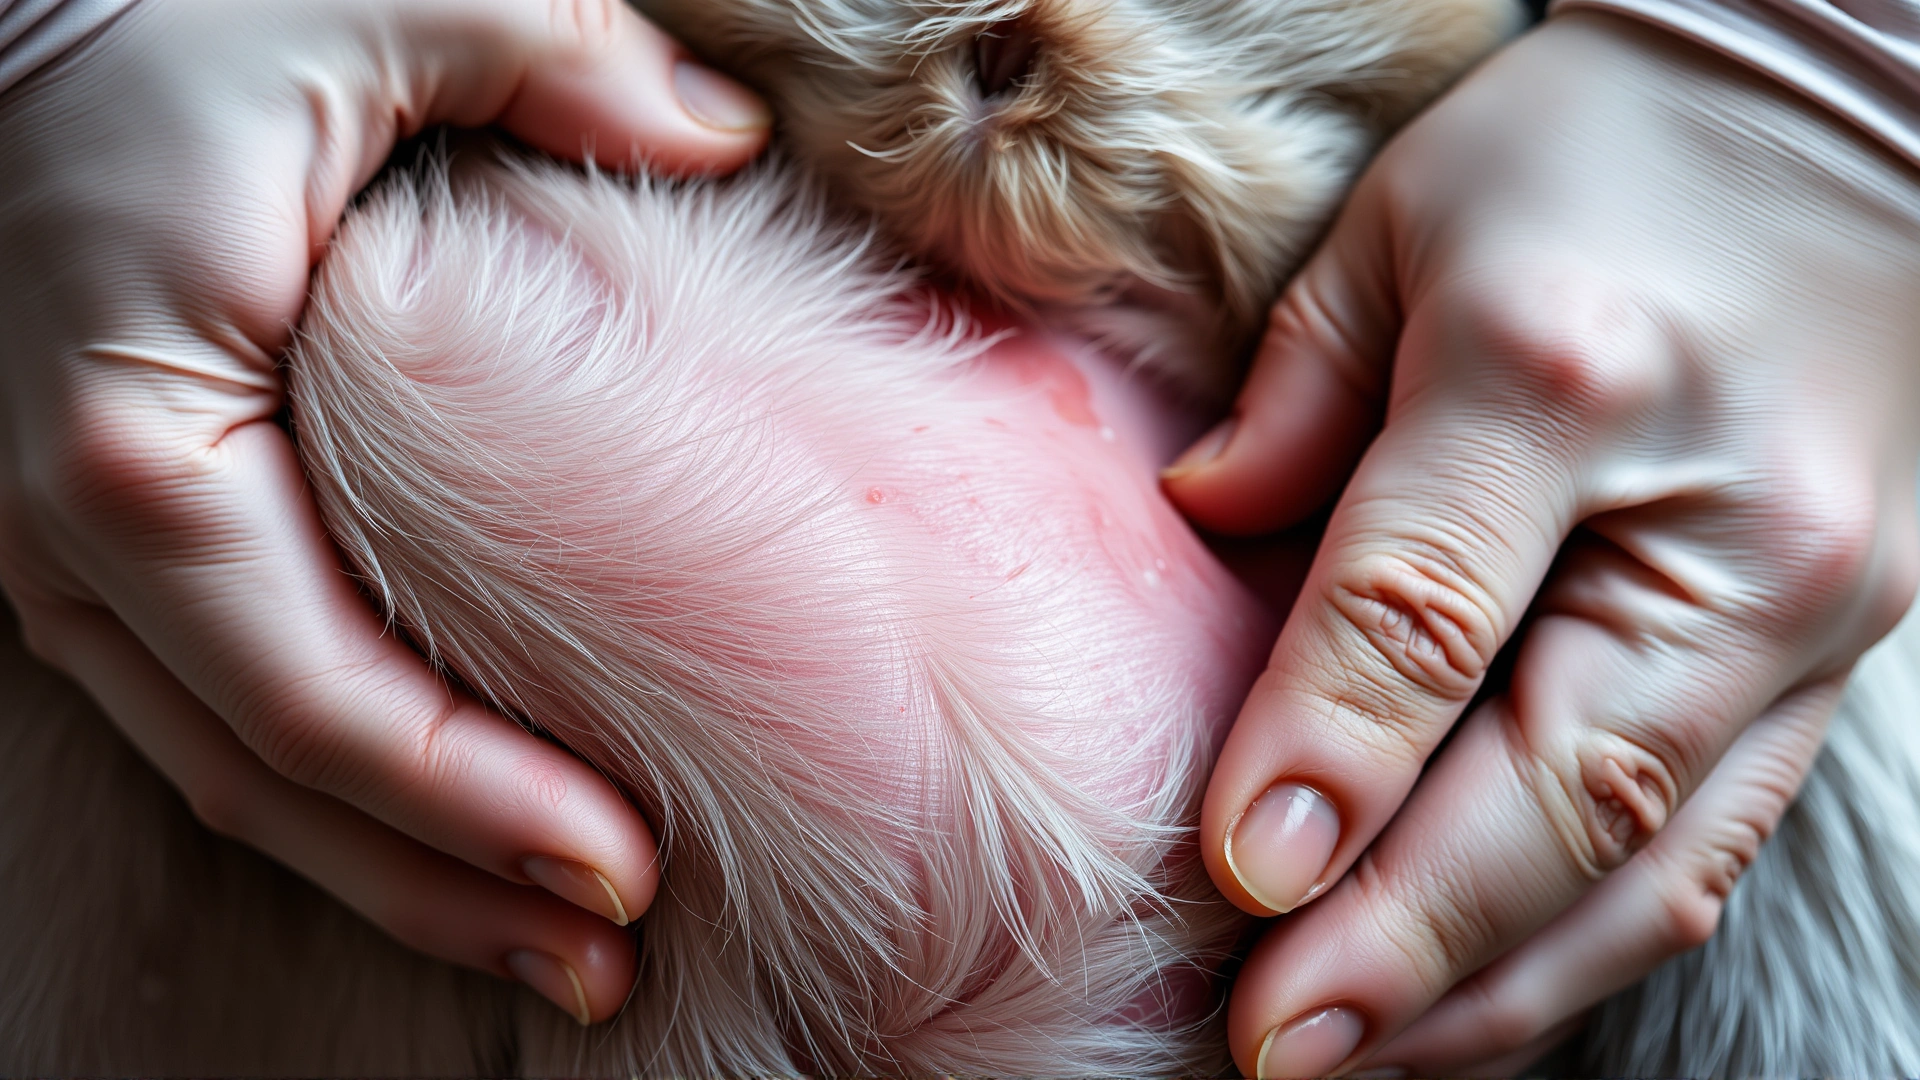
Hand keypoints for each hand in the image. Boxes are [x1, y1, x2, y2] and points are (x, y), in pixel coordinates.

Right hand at [0, 0, 767, 1023]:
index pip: (309, 688)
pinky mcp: (113, 542)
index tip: (622, 865)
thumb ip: (556, 58)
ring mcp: (73, 552)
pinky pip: (224, 708)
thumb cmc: (159, 0)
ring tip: (559, 946)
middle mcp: (73, 530)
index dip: (466, 800)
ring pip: (234, 772)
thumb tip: (720, 138)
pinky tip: (456, 831)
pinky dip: (346, 793)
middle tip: (610, 958)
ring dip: (399, 871)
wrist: (6, 5)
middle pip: (272, 777)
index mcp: (132, 433)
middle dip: (445, 887)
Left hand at [1162, 13, 1919, 1074]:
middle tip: (1273, 1050)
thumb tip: (1196, 530)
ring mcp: (1808, 609)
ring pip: (1652, 859)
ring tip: (1350, 1062)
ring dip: (1492, 988)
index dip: (1329, 757)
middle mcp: (1722, 523)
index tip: (1237, 879)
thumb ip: (1293, 392)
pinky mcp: (1835, 656)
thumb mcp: (1398, 226)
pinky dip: (1586, 942)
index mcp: (1568, 374)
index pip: (1429, 608)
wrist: (1837, 116)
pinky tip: (1477, 999)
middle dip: (1408, 945)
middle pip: (1562, 784)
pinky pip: (1712, 842)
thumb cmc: (1588, 153)